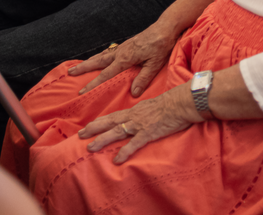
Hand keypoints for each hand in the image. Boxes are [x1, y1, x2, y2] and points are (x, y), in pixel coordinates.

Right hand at [71, 19, 181, 94]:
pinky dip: (99, 56)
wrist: (165, 28)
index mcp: (125, 58)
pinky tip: (97, 58)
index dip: (93, 83)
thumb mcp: (155, 64)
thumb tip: (133, 93)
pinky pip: (108, 52)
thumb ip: (143, 79)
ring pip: (101, 55)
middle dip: (83, 68)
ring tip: (77, 66)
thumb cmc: (161, 46)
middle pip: (98, 61)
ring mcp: (122, 47)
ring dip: (89, 61)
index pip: (106, 74)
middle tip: (70, 72)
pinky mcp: (126, 45)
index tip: (82, 91)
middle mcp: (120, 52)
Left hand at [78, 83, 204, 162]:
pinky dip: (124, 151)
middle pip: (110, 122)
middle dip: (94, 128)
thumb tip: (140, 117)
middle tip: (80, 135)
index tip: (88, 126)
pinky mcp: (149, 132)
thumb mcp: (154, 105)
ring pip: (117, 132)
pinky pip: (134, 143)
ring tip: (90, 147)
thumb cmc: (172, 103)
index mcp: (136, 110)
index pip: (114, 116)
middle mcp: (134, 116)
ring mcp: (140, 124)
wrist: (182, 102)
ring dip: (102, 139)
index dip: (100, 121)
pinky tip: (117, 159)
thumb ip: (145, 112)